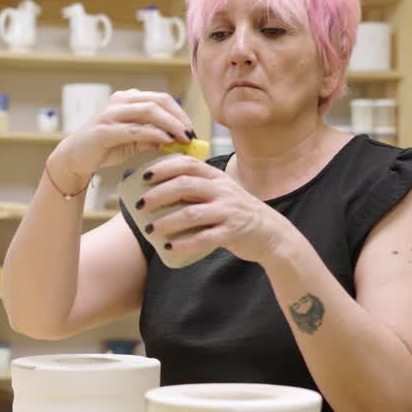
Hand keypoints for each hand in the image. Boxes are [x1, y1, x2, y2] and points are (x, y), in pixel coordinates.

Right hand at [46, 90, 194, 195]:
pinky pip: (136, 129)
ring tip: (184, 139)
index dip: (180, 113)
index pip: (162, 99)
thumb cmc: (104, 148)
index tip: (192, 130)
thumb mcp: (134, 141)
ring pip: (150, 111)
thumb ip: (153, 137)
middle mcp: (120, 101)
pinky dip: (154, 134)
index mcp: (128, 99)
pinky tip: (166, 142)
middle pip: (159, 101)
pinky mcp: (105, 129)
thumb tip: (177, 139)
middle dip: (179, 118)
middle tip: (192, 135)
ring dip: (171, 125)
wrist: (75, 157)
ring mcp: (111, 113)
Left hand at [134, 154, 291, 263]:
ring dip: (166, 221)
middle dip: (158, 194)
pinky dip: (185, 243)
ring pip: (191, 213)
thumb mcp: (220, 194)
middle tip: (139, 205)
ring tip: (149, 229)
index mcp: (216, 177)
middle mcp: (222, 190)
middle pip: (185, 185)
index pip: (188, 163)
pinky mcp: (232, 232)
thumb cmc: (236, 213)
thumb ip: (196, 190)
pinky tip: (169, 247)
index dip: (164, 167)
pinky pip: (204, 238)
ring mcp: (228, 211)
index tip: (143, 176)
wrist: (271, 233)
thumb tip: (156, 193)